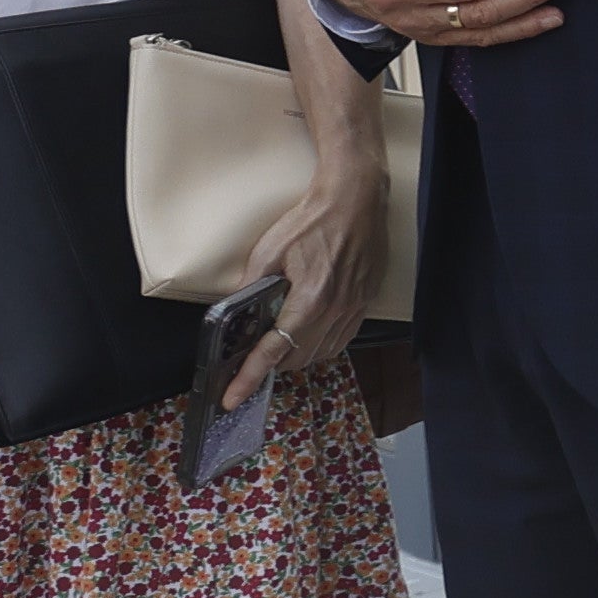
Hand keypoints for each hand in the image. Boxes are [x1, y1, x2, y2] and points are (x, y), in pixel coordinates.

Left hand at [253, 158, 379, 377]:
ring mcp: (354, 308)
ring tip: (281, 342)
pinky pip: (342, 339)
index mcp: (310, 299)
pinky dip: (321, 344)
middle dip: (272, 363)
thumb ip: (251, 284)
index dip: (248, 378)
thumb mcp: (270, 249)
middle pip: (298, 358)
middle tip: (253, 356)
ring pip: (321, 353)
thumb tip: (235, 309)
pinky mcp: (365, 302)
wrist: (356, 200)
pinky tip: (310, 331)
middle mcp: (335, 310)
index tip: (232, 397)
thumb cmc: (313, 219)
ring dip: (297, 354)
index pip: (272, 351)